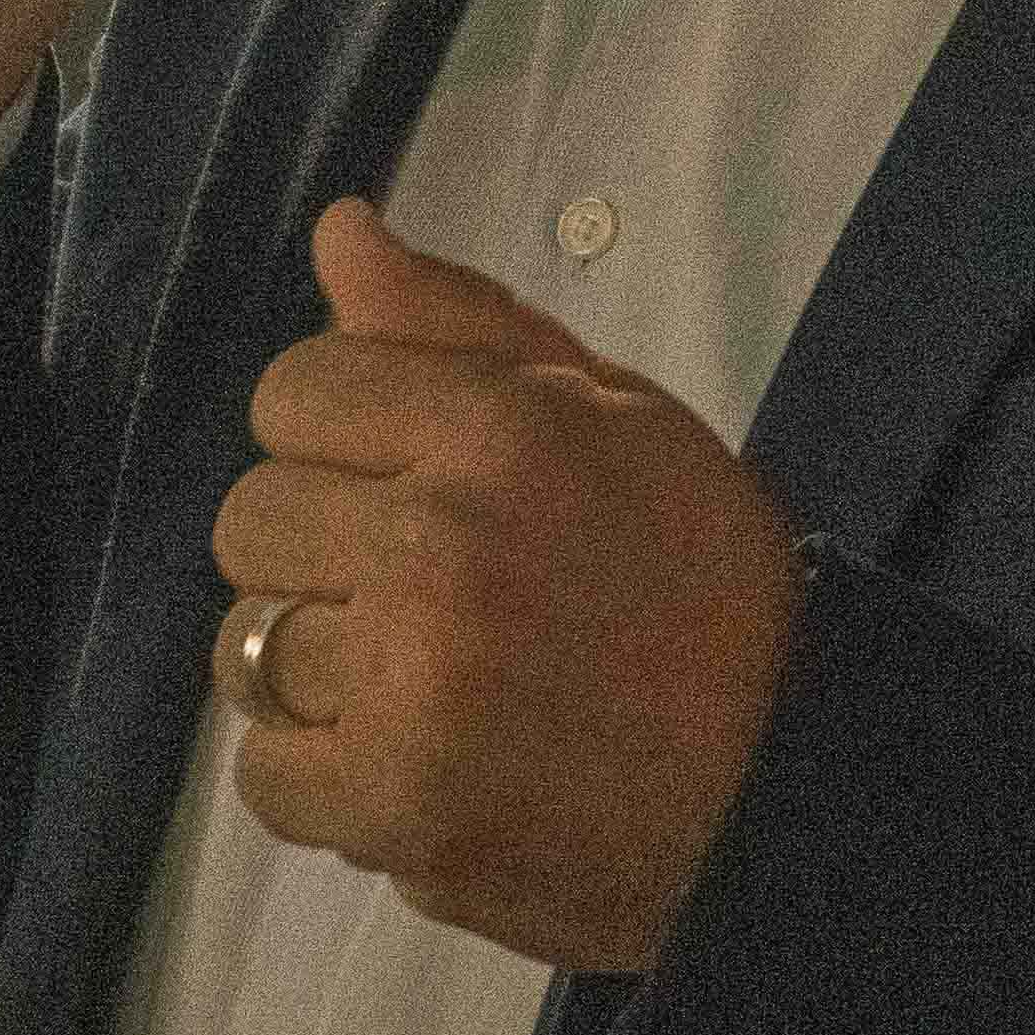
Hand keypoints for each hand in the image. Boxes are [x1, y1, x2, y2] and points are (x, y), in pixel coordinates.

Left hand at [211, 201, 801, 971]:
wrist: (788, 780)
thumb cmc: (703, 581)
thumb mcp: (613, 413)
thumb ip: (460, 323)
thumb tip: (340, 229)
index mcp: (500, 429)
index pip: (295, 390)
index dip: (342, 438)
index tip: (407, 483)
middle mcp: (443, 543)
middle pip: (251, 518)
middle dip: (321, 552)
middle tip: (422, 592)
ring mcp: (413, 683)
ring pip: (246, 646)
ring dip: (319, 669)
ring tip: (424, 682)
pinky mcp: (397, 806)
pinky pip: (264, 773)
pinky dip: (324, 778)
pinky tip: (415, 760)